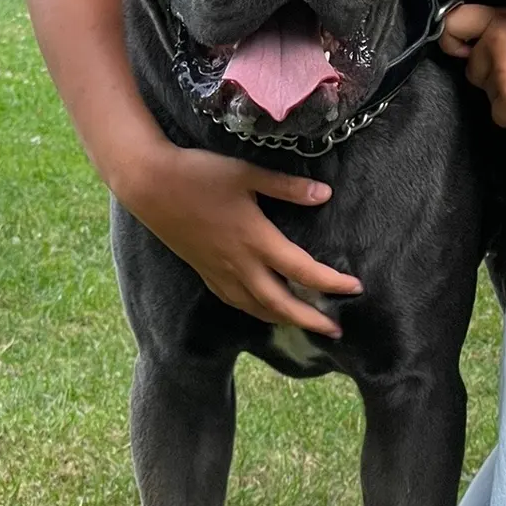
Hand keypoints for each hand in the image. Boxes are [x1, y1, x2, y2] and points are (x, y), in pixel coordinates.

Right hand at [117, 143, 361, 335]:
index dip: (331, 283)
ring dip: (284, 319)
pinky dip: (255, 311)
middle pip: (281, 303)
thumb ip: (287, 187)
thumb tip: (325, 194)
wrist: (149, 185)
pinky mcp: (204, 271)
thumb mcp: (247, 174)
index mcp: (256, 240)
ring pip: (256, 307)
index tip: (355, 288)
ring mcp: (219, 271)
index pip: (302, 271)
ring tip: (304, 324)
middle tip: (335, 331)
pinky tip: (263, 310)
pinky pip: (235, 301)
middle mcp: (239, 264)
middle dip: (310, 319)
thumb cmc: (199, 174)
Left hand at [440, 4, 505, 127]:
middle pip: (471, 69)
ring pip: (486, 94)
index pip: (454, 22)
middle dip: (491, 76)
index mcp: (501, 19)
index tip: (461, 50)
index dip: (451, 39)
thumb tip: (475, 46)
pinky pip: (498, 116)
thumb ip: (503, 31)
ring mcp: (500, 72)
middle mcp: (495, 42)